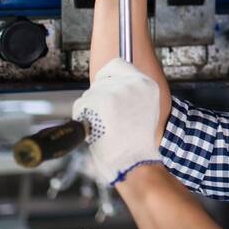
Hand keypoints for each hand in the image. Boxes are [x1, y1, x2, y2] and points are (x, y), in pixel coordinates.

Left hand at [71, 58, 163, 185]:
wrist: (133, 163)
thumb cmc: (137, 144)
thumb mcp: (146, 112)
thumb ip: (132, 95)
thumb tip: (114, 87)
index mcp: (147, 85)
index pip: (118, 65)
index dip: (109, 77)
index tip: (107, 87)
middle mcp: (132, 84)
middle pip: (102, 80)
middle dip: (100, 98)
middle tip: (111, 118)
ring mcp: (115, 91)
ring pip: (90, 94)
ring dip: (92, 109)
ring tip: (106, 126)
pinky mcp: (100, 101)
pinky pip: (82, 104)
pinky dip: (83, 117)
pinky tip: (98, 128)